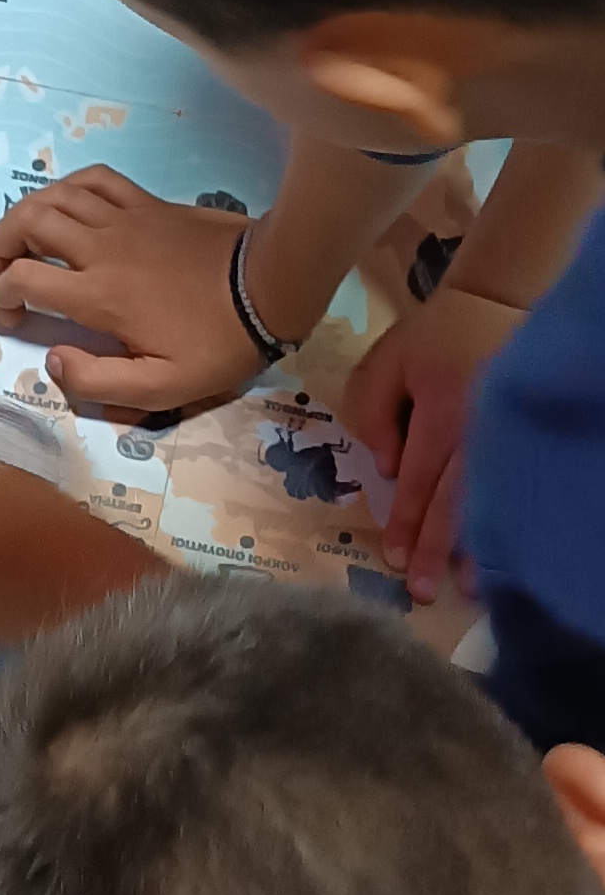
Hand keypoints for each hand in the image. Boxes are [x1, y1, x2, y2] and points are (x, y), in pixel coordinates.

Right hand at [0, 168, 259, 411]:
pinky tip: (65, 206)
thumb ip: (100, 382)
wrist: (269, 286)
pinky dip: (68, 187)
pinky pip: (94, 179)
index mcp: (98, 296)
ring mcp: (123, 219)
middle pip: (25, 226)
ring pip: (52, 197)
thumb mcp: (163, 387)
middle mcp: (100, 249)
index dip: (1, 299)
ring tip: (19, 241)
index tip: (10, 318)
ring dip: (23, 216)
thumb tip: (54, 362)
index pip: (23, 281)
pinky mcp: (145, 203)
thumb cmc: (217, 342)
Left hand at [340, 282, 519, 601]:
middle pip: (455, 500)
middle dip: (438, 548)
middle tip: (424, 591)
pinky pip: (509, 485)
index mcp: (441, 410)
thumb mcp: (386, 363)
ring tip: (471, 589)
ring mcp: (504, 434)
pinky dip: (504, 522)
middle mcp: (477, 428)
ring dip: (477, 547)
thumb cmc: (431, 338)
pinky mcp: (520, 435)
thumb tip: (388, 470)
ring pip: (488, 499)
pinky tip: (502, 552)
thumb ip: (374, 414)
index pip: (418, 478)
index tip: (396, 560)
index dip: (406, 521)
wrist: (495, 303)